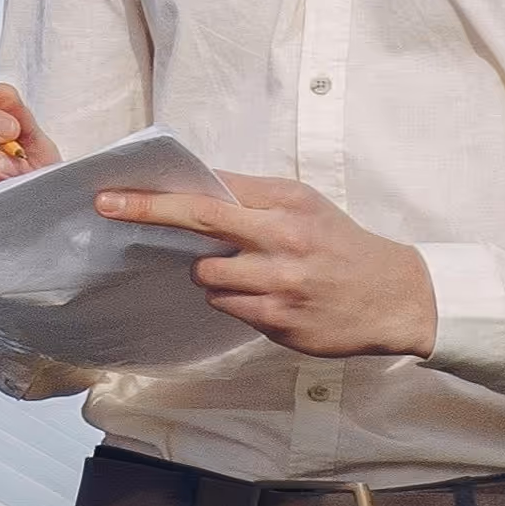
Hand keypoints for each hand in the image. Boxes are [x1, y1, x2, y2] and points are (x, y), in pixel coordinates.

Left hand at [92, 170, 437, 359]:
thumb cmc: (340, 244)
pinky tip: (261, 294)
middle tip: (109, 209)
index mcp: (286, 203)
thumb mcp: (303, 204)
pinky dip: (232, 299)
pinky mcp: (279, 322)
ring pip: (206, 275)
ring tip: (242, 270)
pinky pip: (227, 307)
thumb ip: (252, 195)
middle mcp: (282, 238)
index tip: (115, 193)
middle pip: (198, 222)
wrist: (395, 296)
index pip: (209, 191)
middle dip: (148, 214)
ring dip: (209, 273)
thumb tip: (197, 184)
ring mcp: (280, 283)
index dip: (158, 194)